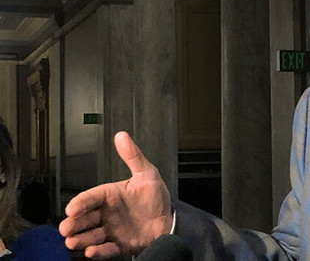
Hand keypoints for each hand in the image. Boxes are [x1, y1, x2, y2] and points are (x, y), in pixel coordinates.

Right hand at [58, 131, 172, 258]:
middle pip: (85, 218)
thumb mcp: (147, 173)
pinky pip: (106, 249)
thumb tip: (122, 136)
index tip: (71, 208)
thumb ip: (133, 156)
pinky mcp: (119, 245)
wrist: (169, 220)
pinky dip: (98, 252)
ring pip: (91, 235)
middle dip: (74, 223)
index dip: (80, 203)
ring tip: (73, 242)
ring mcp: (111, 230)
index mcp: (110, 195)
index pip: (91, 197)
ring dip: (81, 239)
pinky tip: (91, 252)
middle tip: (66, 228)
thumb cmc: (155, 197)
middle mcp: (107, 213)